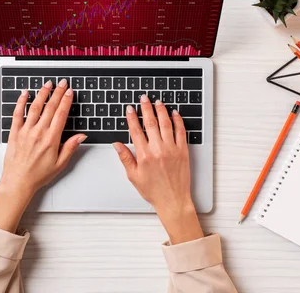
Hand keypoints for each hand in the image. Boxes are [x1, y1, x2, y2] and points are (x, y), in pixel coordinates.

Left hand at [0, 79, 86, 231]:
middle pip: (50, 107)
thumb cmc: (38, 175)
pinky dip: (20, 102)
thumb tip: (81, 136)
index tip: (70, 92)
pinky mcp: (15, 133)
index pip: (61, 115)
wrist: (18, 182)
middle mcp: (38, 133)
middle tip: (62, 83)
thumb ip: (70, 147)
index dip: (66, 101)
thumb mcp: (60, 164)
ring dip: (42, 94)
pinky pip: (17, 114)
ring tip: (47, 84)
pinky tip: (24, 93)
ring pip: (35, 107)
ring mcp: (26, 131)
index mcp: (51, 139)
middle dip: (57, 93)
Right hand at [112, 95, 203, 243]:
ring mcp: (172, 149)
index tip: (130, 109)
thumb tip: (117, 145)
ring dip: (161, 110)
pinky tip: (174, 113)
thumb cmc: (154, 191)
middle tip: (144, 98)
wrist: (173, 200)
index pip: (136, 130)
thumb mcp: (133, 176)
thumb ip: (125, 158)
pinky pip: (181, 132)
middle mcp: (158, 150)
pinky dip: (178, 121)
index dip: (132, 117)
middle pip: (151, 123)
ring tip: (158, 102)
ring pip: (166, 124)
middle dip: (146, 108)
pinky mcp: (183, 151)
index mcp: (144, 155)